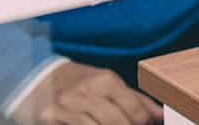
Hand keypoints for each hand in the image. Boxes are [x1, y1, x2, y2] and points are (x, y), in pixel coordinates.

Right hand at [10, 61, 159, 124]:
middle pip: (116, 122)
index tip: (143, 124)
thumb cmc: (80, 82)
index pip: (133, 107)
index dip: (142, 120)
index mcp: (104, 80)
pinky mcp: (48, 118)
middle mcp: (84, 92)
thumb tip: (160, 115)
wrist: (39, 78)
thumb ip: (135, 99)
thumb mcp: (108, 83)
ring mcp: (65, 106)